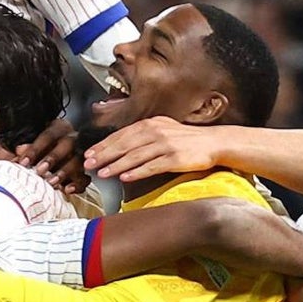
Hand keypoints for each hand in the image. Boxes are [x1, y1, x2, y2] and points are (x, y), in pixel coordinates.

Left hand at [16, 118, 90, 194]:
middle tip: (40, 170)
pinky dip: (77, 185)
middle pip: (67, 145)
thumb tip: (20, 150)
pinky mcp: (84, 171)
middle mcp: (72, 140)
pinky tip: (67, 189)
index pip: (48, 136)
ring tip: (51, 182)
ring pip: (78, 161)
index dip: (35, 149)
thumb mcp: (34, 144)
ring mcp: (80, 155)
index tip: (23, 162)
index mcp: (58, 129)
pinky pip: (86, 178)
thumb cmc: (44, 148)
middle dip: (53, 158)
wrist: (57, 155)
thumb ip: (27, 148)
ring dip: (64, 173)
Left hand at [83, 117, 218, 182]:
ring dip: (116, 165)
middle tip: (88, 164)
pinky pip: (152, 166)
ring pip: (135, 156)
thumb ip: (143, 135)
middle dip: (104, 155)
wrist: (214, 142)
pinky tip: (125, 177)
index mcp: (151, 124)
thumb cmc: (186, 139)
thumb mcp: (163, 129)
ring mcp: (166, 145)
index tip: (89, 153)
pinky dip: (137, 172)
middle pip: (124, 144)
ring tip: (102, 173)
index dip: (103, 144)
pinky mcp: (175, 159)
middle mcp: (156, 132)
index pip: (121, 134)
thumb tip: (119, 146)